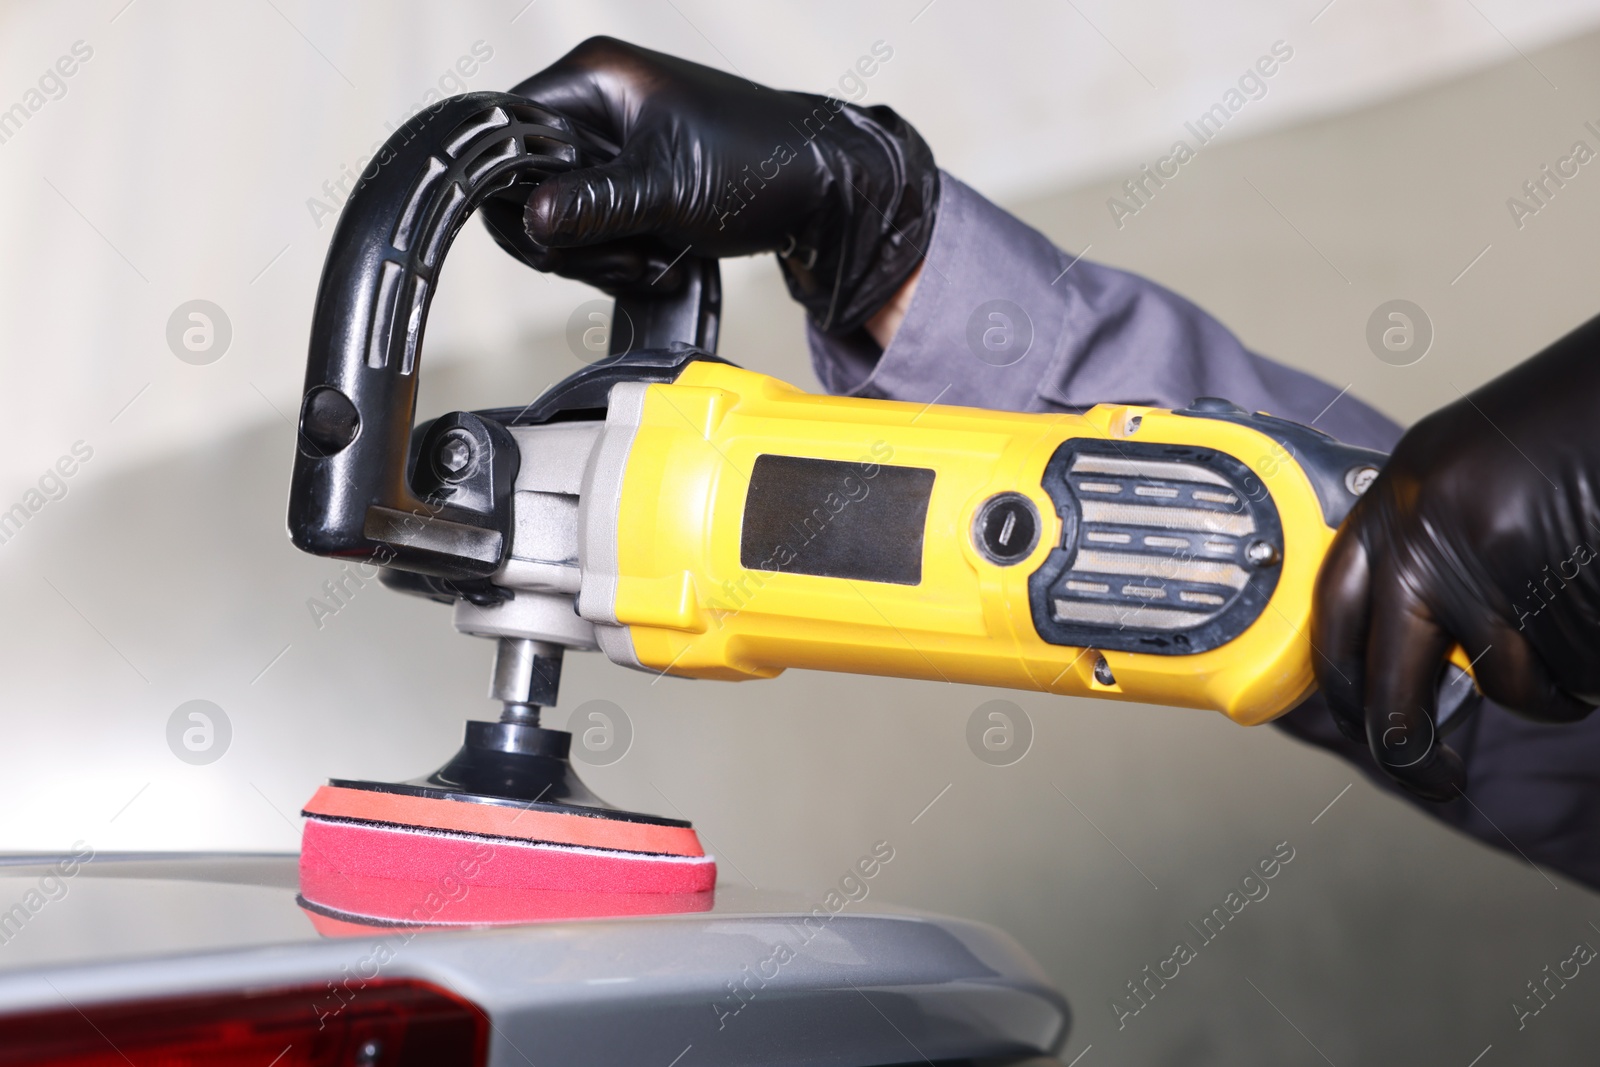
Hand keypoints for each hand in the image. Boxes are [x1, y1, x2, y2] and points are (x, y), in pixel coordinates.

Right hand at [504, 37, 937, 333]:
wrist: (824, 190)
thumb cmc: (762, 163)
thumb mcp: (667, 189)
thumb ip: (593, 205)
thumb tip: (532, 222)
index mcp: (596, 78)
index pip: (508, 130)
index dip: (517, 189)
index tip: (549, 234)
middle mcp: (599, 104)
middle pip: (531, 182)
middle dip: (570, 235)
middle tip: (618, 255)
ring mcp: (617, 145)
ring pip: (564, 214)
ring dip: (601, 253)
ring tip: (649, 259)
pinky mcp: (634, 182)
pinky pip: (598, 227)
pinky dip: (622, 253)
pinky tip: (658, 260)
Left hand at [1312, 314, 1599, 799]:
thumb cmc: (1581, 424)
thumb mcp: (1475, 476)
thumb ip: (1433, 548)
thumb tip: (1414, 649)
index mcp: (1398, 498)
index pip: (1334, 617)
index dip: (1340, 686)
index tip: (1356, 722)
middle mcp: (1423, 535)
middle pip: (1391, 690)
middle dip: (1410, 754)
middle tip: (1435, 779)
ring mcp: (1486, 566)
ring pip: (1509, 689)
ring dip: (1556, 681)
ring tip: (1587, 603)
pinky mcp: (1551, 592)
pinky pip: (1574, 673)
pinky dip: (1595, 660)